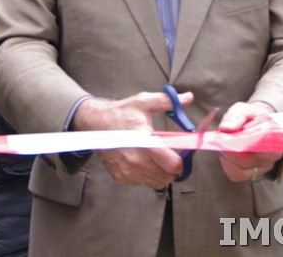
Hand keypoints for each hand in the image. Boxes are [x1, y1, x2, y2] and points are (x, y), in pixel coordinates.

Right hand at [72, 90, 193, 188]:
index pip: (173, 166)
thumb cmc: (120, 113)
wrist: (94, 123)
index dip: (180, 163)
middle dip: (170, 168)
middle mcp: (136, 161)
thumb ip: (168, 102)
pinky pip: (142, 183)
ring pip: (157, 183)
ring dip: (158, 174)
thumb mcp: (143, 102)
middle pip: (168, 177)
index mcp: (146, 143)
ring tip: (152, 158)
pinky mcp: (121, 177)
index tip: (178, 156)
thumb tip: (188, 98)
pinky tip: (139, 162)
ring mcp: (128, 171)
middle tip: (166, 156)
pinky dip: (145, 176)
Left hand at [217, 101, 282, 181]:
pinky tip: (225, 155)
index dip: (241, 148)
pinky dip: (228, 166)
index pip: (260, 152)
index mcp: (274, 140)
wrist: (255, 121)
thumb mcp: (243, 110)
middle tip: (219, 142)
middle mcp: (270, 157)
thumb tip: (226, 128)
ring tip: (223, 147)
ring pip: (242, 172)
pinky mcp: (252, 172)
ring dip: (228, 160)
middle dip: (230, 153)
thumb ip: (235, 116)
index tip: (225, 141)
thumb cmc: (250, 116)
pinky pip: (238, 175)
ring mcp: (262, 167)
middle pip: (248, 163)